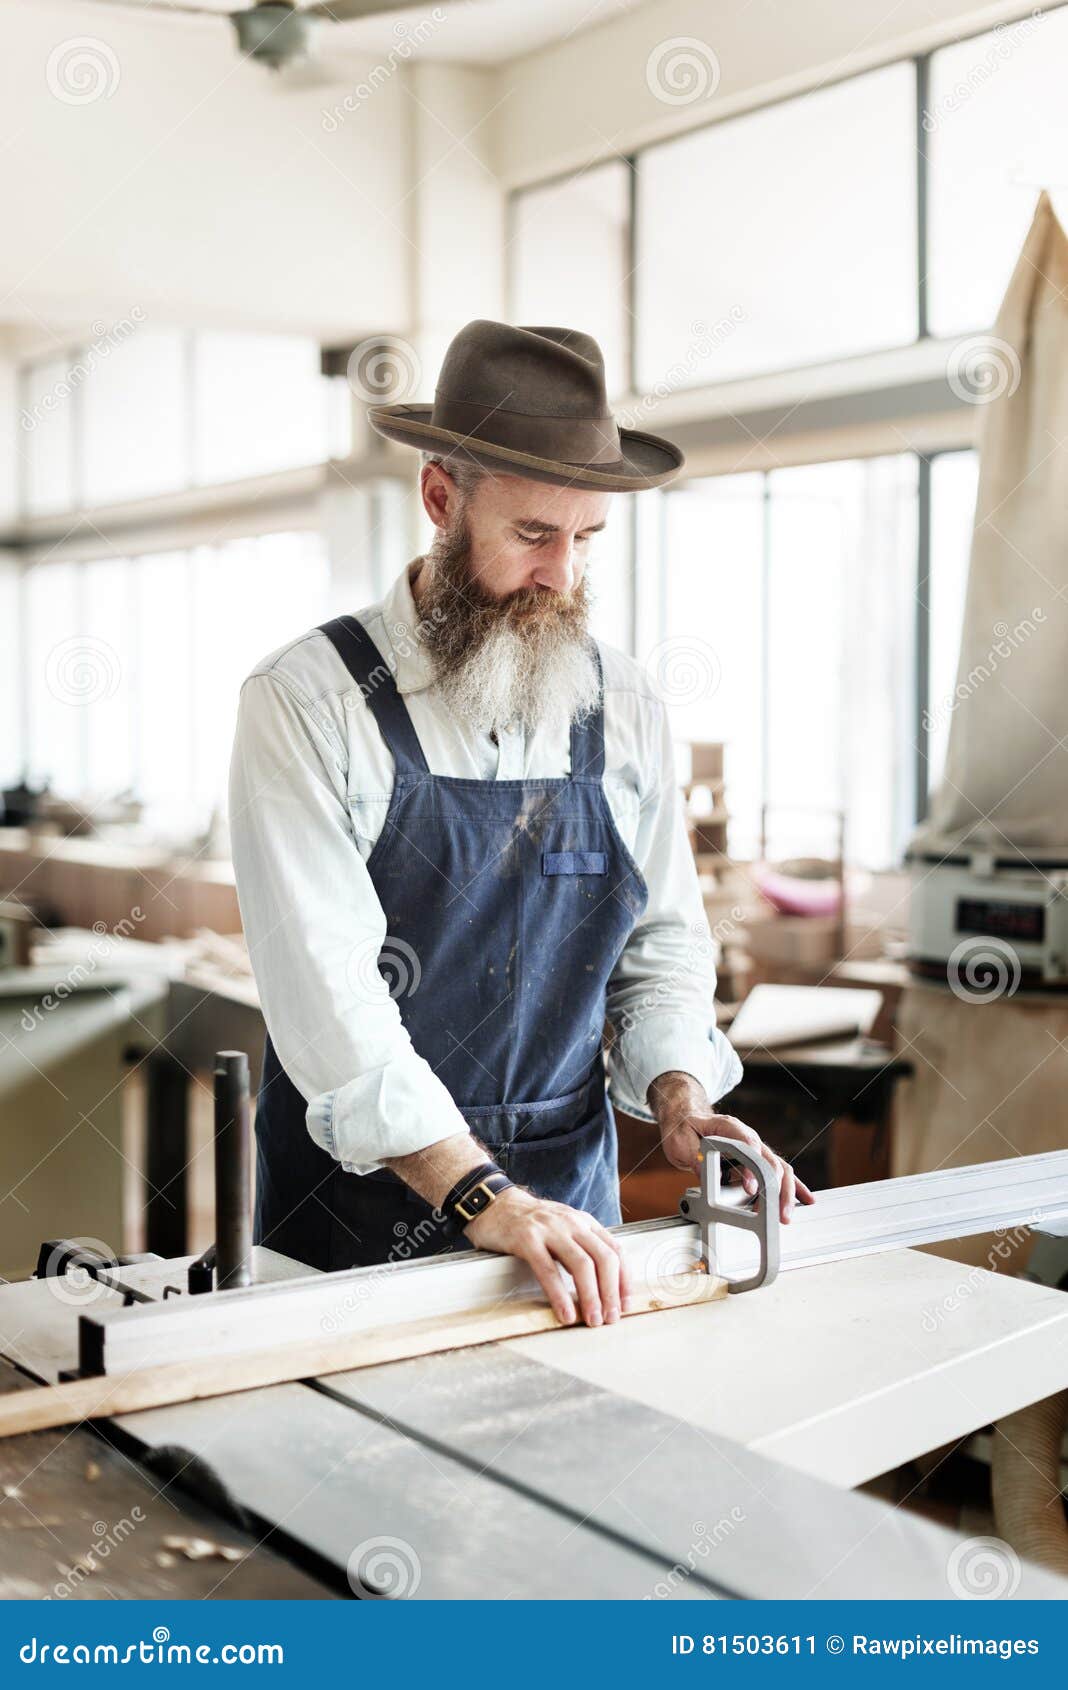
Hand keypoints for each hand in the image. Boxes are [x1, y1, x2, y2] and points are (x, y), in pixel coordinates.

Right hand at [463, 1186, 630, 1326]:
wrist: (493, 1203)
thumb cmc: (530, 1223)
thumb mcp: (563, 1228)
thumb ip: (582, 1248)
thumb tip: (603, 1285)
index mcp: (584, 1222)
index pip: (615, 1250)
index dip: (624, 1280)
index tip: (626, 1304)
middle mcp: (572, 1223)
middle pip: (603, 1258)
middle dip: (611, 1292)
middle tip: (611, 1318)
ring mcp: (549, 1230)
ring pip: (581, 1265)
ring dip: (591, 1296)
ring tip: (592, 1320)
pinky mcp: (526, 1240)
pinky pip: (548, 1271)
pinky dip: (559, 1295)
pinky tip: (565, 1313)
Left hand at [649, 1071, 814, 1223]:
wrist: (688, 1120)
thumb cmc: (684, 1129)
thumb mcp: (680, 1141)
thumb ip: (693, 1156)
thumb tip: (705, 1173)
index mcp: (729, 1126)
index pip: (746, 1144)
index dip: (751, 1166)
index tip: (751, 1188)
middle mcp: (748, 1136)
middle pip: (769, 1159)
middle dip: (775, 1186)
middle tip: (775, 1211)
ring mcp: (756, 1148)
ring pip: (779, 1167)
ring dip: (785, 1191)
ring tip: (786, 1215)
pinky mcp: (758, 1160)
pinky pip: (779, 1172)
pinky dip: (793, 1186)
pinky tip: (805, 1199)